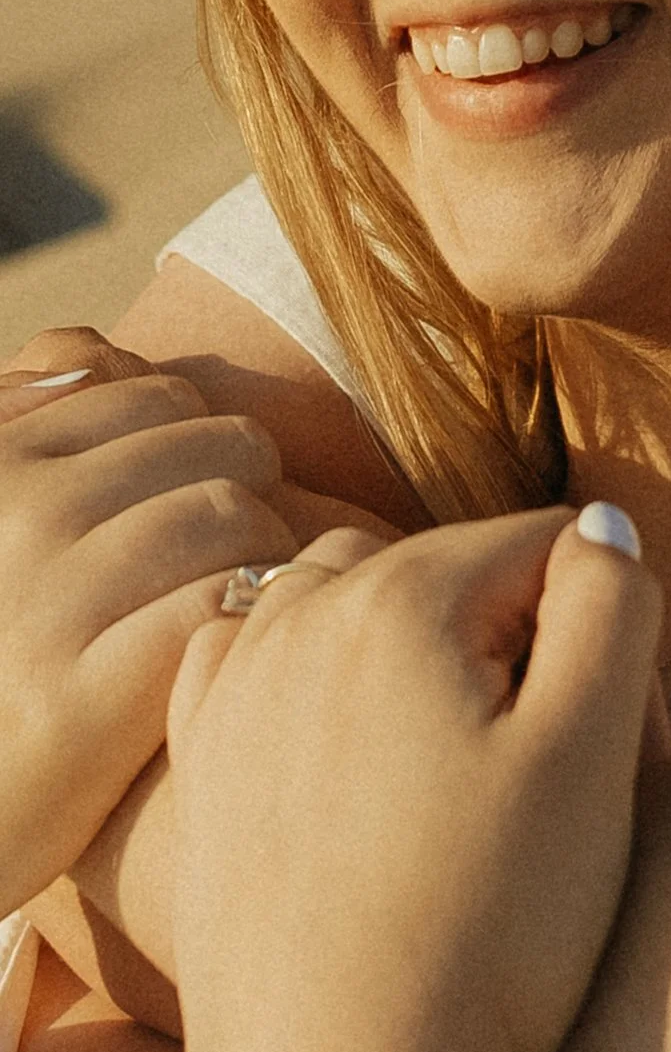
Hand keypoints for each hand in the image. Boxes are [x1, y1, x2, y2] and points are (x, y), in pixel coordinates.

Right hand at [0, 331, 295, 914]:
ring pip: (233, 518)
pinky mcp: (79, 700)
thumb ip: (28, 424)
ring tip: (242, 613)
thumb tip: (92, 352)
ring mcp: (41, 604)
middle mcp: (12, 516)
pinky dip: (249, 629)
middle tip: (242, 565)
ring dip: (264, 564)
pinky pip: (220, 607)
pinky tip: (229, 662)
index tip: (200, 510)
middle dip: (254, 498)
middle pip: (219, 447)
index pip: (163, 396)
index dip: (209, 449)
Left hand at [170, 508, 663, 1051]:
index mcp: (399, 597)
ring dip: (423, 652)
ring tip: (467, 770)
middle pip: (456, 573)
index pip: (555, 550)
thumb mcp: (593, 755)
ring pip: (354, 601)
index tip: (639, 760)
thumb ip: (614, 605)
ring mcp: (234, 696)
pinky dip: (315, 675)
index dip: (618, 642)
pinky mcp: (203, 772)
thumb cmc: (486, 933)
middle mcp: (294, 622)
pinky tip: (357, 751)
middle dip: (524, 644)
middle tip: (564, 780)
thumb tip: (600, 529)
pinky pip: (260, 661)